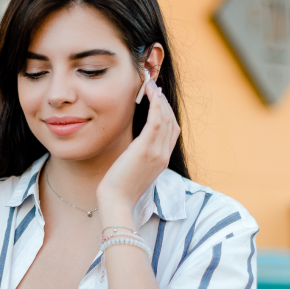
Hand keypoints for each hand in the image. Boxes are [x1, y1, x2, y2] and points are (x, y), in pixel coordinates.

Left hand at [97, 79, 180, 222]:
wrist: (117, 203)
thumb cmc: (119, 190)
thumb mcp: (134, 172)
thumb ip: (139, 158)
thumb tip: (133, 148)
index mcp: (162, 161)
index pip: (172, 132)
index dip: (167, 113)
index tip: (157, 99)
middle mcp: (163, 156)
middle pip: (172, 122)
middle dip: (164, 102)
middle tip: (153, 87)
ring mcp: (157, 153)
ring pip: (166, 118)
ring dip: (159, 99)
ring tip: (150, 85)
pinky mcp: (146, 150)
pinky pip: (157, 121)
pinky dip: (156, 105)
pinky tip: (150, 93)